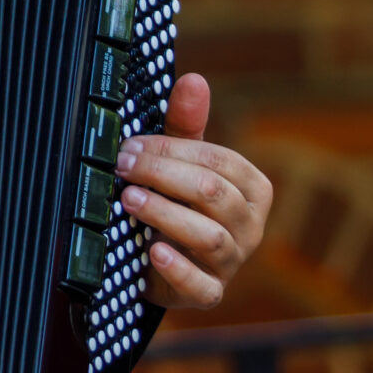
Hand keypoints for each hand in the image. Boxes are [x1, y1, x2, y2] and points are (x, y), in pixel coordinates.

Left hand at [118, 73, 271, 309]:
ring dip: (165, 215)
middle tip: (122, 167)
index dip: (171, 151)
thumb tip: (193, 79)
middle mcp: (250, 226)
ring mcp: (232, 262)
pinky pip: (202, 286)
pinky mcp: (209, 293)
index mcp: (251, 188)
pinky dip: (179, 269)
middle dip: (163, 176)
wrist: (165, 260)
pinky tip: (154, 252)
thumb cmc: (179, 200)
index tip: (129, 146)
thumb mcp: (182, 162)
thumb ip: (186, 125)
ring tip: (128, 200)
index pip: (219, 161)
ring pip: (208, 236)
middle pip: (212, 194)